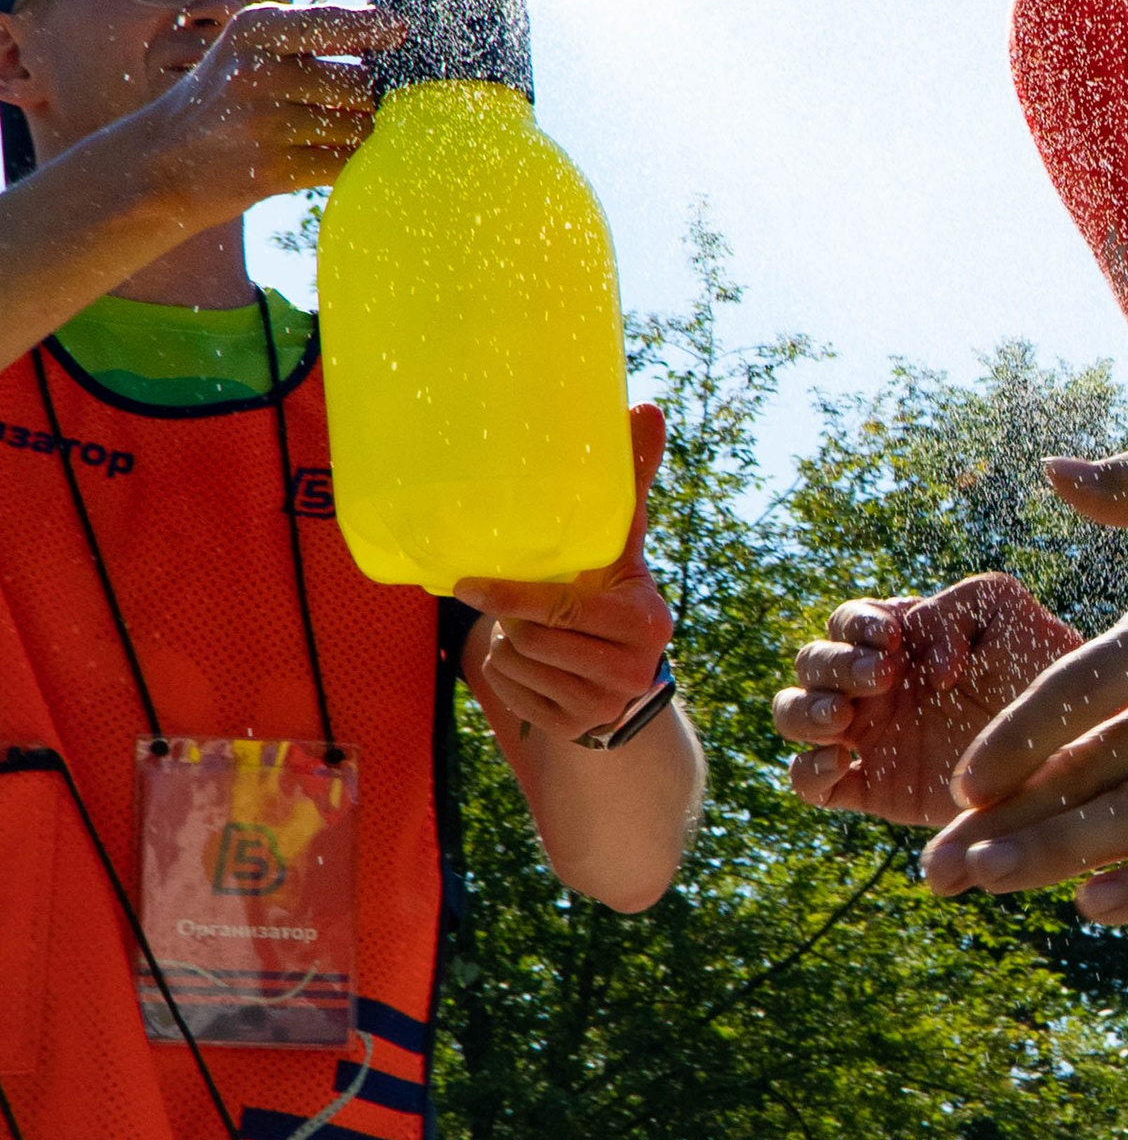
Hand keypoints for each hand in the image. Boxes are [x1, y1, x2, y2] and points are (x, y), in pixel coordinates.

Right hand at [147, 0, 405, 221]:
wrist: (161, 163)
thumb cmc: (223, 101)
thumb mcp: (248, 51)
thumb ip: (308, 37)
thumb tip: (394, 35)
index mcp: (255, 30)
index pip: (333, 23)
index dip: (376, 28)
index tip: (404, 31)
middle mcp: (257, 71)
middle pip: (358, 84)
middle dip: (382, 97)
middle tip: (393, 102)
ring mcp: (264, 123)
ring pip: (357, 128)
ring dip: (373, 134)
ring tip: (367, 132)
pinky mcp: (272, 170)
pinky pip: (343, 164)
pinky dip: (359, 164)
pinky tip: (356, 162)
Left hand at [456, 405, 675, 741]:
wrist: (625, 672)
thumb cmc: (614, 592)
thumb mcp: (622, 544)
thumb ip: (630, 483)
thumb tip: (648, 410)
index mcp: (645, 621)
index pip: (563, 609)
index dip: (511, 596)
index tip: (467, 585)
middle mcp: (632, 672)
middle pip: (533, 638)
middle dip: (514, 618)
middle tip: (519, 605)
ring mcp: (604, 707)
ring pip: (516, 665)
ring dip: (508, 645)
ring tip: (533, 633)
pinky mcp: (576, 730)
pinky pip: (510, 694)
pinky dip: (509, 676)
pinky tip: (534, 664)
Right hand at [774, 574, 1079, 824]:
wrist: (1066, 741)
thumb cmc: (1038, 666)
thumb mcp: (1002, 611)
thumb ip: (951, 607)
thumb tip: (919, 664)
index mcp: (896, 638)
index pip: (846, 622)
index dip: (855, 627)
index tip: (891, 641)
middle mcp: (873, 685)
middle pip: (811, 664)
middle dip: (833, 666)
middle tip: (882, 677)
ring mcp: (867, 736)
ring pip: (794, 716)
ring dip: (804, 711)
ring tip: (843, 717)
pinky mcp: (872, 788)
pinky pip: (810, 782)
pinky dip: (808, 772)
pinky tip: (841, 763)